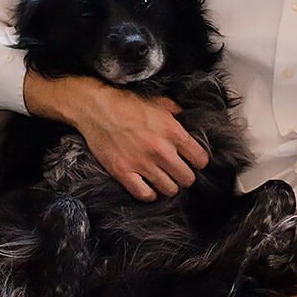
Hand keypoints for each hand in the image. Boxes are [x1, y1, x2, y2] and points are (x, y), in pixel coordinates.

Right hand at [24, 72, 207, 200]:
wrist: (96, 108)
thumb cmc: (126, 104)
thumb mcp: (158, 102)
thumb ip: (177, 113)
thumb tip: (189, 121)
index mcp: (172, 131)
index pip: (200, 159)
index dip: (199, 161)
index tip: (193, 161)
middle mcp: (160, 150)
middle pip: (187, 178)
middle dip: (185, 176)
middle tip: (178, 171)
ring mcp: (141, 163)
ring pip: (169, 189)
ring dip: (168, 186)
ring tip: (164, 179)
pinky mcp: (123, 173)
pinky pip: (145, 195)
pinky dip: (150, 194)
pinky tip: (149, 186)